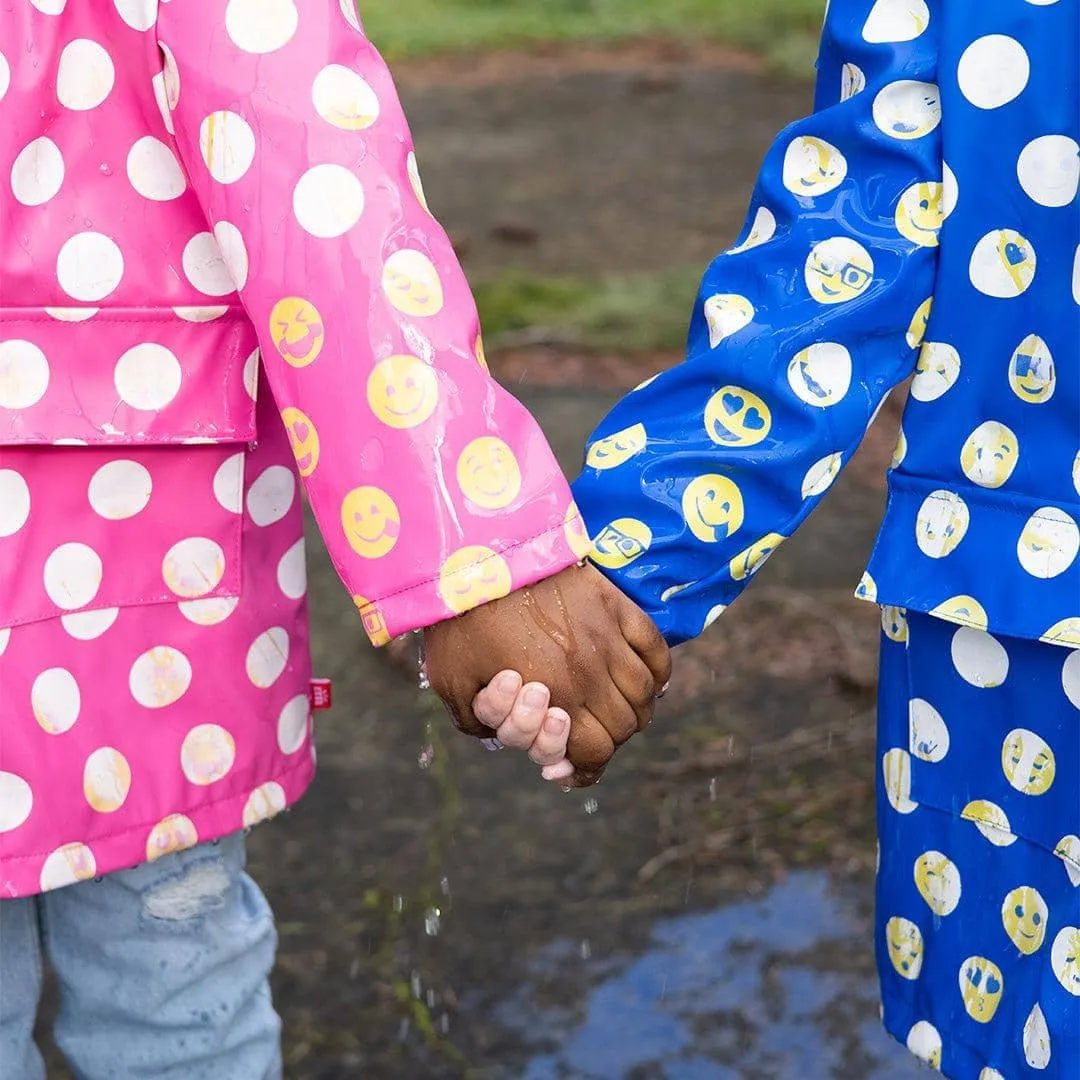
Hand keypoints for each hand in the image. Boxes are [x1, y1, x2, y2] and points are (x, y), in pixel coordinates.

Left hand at [424, 562, 670, 785]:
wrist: (483, 554)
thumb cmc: (463, 619)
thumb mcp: (452, 681)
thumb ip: (478, 720)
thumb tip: (501, 737)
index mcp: (553, 697)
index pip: (593, 751)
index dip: (585, 768)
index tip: (569, 769)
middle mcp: (590, 674)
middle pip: (623, 727)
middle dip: (607, 742)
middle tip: (588, 737)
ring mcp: (608, 639)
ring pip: (644, 694)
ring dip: (636, 712)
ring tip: (619, 712)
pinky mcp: (617, 607)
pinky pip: (655, 649)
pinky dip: (659, 673)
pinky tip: (651, 683)